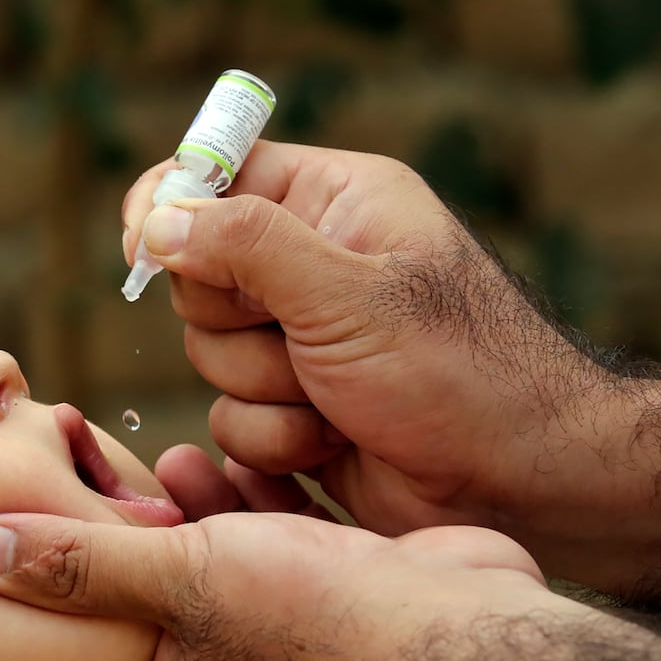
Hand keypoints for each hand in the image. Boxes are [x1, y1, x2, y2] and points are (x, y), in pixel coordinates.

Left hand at [0, 500, 549, 660]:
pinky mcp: (329, 597)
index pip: (86, 622)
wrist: (468, 636)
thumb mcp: (178, 578)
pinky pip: (267, 543)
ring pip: (207, 557)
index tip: (24, 488)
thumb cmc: (317, 622)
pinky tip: (226, 454)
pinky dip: (245, 500)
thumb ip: (78, 562)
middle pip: (144, 584)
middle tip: (72, 449)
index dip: (53, 552)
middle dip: (114, 514)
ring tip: (146, 450)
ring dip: (180, 501)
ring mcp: (279, 639)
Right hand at [122, 141, 606, 542]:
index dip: (169, 210)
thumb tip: (158, 221)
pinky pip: (230, 424)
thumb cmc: (460, 373)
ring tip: (338, 402)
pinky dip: (275, 443)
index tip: (140, 247)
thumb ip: (247, 247)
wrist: (520, 483)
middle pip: (196, 281)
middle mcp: (311, 265)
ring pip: (207, 360)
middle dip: (242, 329)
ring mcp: (300, 342)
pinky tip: (335, 444)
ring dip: (266, 394)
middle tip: (305, 345)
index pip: (214, 177)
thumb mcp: (350, 295)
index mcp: (334, 203)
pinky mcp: (294, 412)